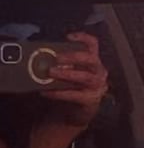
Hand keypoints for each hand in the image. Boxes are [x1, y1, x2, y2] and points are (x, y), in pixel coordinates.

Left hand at [29, 33, 107, 147]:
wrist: (79, 110)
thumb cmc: (73, 87)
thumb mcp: (70, 72)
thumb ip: (61, 64)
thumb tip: (41, 56)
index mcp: (93, 61)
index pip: (93, 45)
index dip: (83, 38)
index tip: (68, 36)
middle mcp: (98, 71)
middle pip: (91, 59)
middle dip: (73, 57)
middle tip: (57, 57)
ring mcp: (97, 86)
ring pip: (86, 77)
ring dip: (67, 74)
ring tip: (51, 72)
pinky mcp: (91, 99)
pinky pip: (75, 95)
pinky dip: (59, 93)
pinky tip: (46, 92)